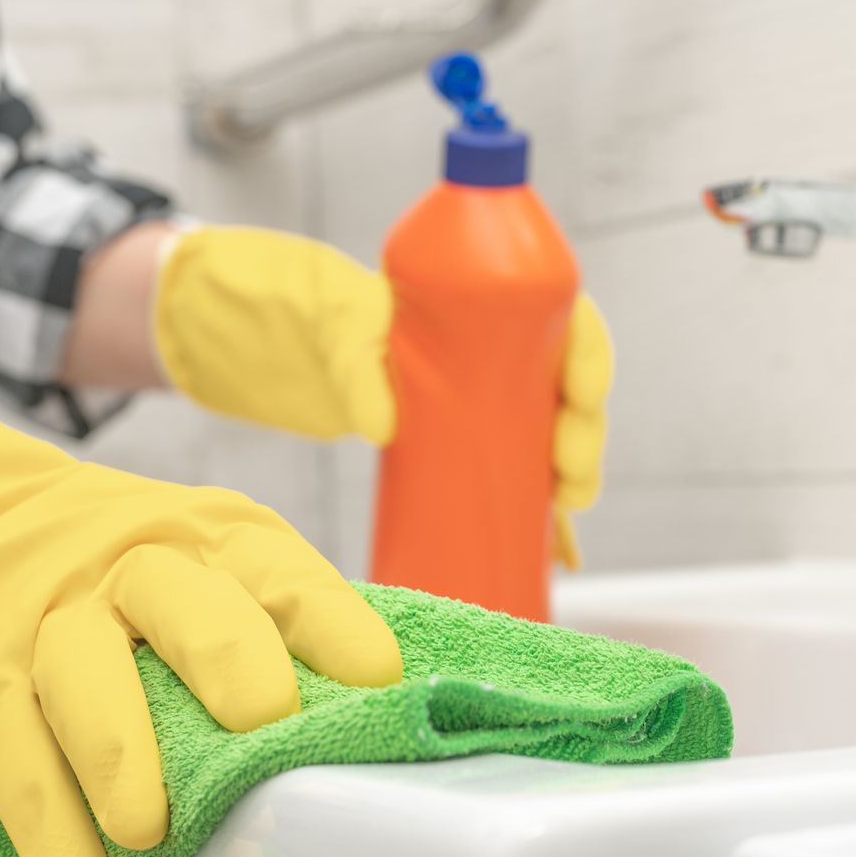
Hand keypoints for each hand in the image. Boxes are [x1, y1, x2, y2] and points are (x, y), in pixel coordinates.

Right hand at [0, 322, 400, 856]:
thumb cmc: (144, 570)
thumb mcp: (220, 561)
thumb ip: (284, 629)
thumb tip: (383, 725)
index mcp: (215, 538)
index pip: (281, 573)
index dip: (330, 622)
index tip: (376, 680)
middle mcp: (133, 564)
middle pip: (179, 602)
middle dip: (226, 660)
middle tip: (263, 726)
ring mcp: (52, 619)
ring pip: (79, 674)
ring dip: (116, 754)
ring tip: (150, 832)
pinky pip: (12, 757)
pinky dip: (47, 833)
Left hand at [153, 226, 613, 564]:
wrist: (266, 334)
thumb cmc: (307, 307)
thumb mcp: (330, 318)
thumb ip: (355, 359)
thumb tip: (381, 423)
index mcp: (479, 299)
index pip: (562, 317)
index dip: (588, 358)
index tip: (582, 396)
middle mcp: (490, 349)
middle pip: (564, 389)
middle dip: (583, 436)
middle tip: (569, 481)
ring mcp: (475, 400)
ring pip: (546, 438)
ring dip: (569, 480)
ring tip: (565, 518)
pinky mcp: (452, 444)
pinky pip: (508, 479)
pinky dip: (535, 518)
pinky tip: (557, 557)